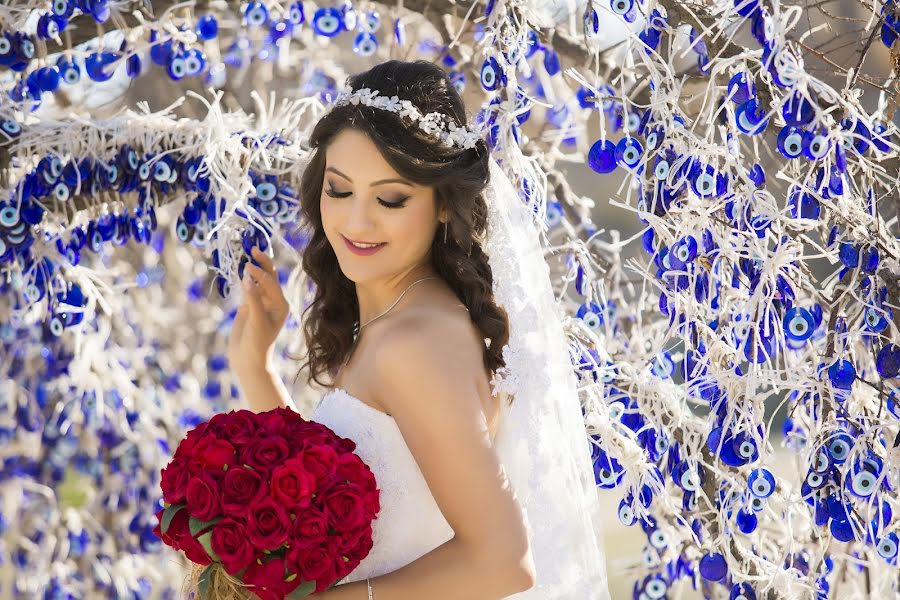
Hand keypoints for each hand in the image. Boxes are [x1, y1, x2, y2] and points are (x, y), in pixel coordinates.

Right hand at [227, 246, 289, 374]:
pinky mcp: (249, 306)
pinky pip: (247, 288)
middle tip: (252, 248)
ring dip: (252, 268)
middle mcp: (273, 301)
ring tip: (244, 253)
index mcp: (281, 305)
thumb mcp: (257, 321)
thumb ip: (253, 300)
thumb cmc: (257, 343)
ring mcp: (261, 303)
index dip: (260, 273)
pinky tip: (238, 269)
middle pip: (268, 277)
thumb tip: (247, 278)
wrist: (249, 360)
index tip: (247, 267)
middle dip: (262, 263)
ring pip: (257, 281)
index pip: (271, 283)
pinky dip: (243, 279)